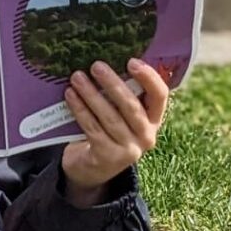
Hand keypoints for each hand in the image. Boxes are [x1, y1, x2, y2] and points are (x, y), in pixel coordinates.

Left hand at [60, 58, 168, 206]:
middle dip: (112, 84)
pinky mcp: (108, 157)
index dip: (149, 78)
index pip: (160, 96)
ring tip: (77, 78)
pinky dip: (80, 110)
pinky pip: (92, 128)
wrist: (93, 169)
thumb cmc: (108, 131)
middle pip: (131, 106)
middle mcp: (146, 136)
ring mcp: (128, 149)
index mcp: (154, 120)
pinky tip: (70, 96)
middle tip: (96, 66)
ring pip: (109, 116)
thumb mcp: (121, 116)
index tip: (131, 61)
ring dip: (91, 94)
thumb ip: (122, 96)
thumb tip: (107, 62)